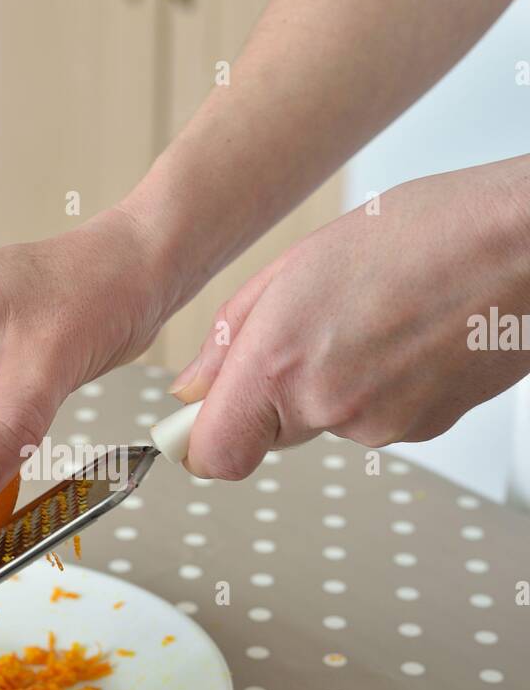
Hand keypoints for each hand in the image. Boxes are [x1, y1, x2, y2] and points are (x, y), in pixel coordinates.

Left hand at [170, 160, 529, 479]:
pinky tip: (402, 336)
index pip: (213, 455)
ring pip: (325, 422)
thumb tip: (193, 386)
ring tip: (369, 319)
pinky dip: (378, 386)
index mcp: (283, 362)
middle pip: (269, 435)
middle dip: (273, 394)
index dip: (200, 441)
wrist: (525, 247)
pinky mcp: (421, 431)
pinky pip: (374, 419)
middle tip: (308, 331)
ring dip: (331, 384)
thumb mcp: (298, 264)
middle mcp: (329, 407)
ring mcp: (380, 426)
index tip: (196, 420)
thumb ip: (230, 336)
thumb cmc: (425, 233)